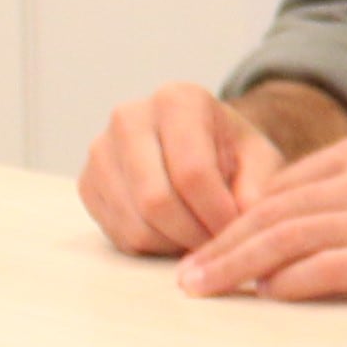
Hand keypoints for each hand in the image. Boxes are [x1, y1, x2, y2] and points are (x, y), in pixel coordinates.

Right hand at [79, 84, 283, 256]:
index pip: (192, 171)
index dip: (217, 212)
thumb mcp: (259, 158)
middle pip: (156, 200)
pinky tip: (177, 234)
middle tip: (219, 244)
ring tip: (202, 238)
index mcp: (177, 100)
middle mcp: (130, 118)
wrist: (198, 144)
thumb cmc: (232, 150)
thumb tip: (244, 218)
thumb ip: (259, 185)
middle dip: (194, 233)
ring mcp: (101, 151)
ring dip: (175, 243)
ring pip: (136, 223)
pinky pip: (119, 233)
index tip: (236, 230)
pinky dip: (153, 246)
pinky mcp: (87, 184)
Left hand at [172, 134, 346, 301]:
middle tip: (186, 275)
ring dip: (238, 265)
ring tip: (205, 287)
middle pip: (275, 212)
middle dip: (222, 243)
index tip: (210, 244)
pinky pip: (329, 267)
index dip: (239, 218)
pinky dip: (290, 281)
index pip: (285, 185)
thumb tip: (300, 224)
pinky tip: (267, 294)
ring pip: (289, 237)